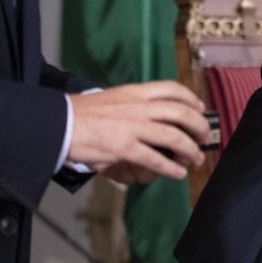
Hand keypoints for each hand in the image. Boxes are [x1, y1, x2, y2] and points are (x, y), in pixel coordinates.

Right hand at [68, 81, 210, 181]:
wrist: (57, 122)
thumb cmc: (80, 113)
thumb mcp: (112, 98)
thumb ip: (133, 105)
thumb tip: (152, 118)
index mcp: (135, 92)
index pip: (171, 89)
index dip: (191, 99)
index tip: (200, 108)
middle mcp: (138, 107)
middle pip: (181, 113)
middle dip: (199, 126)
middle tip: (204, 137)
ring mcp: (133, 127)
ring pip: (174, 137)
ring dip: (190, 150)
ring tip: (195, 159)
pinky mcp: (124, 147)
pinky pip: (155, 159)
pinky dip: (170, 168)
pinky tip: (177, 173)